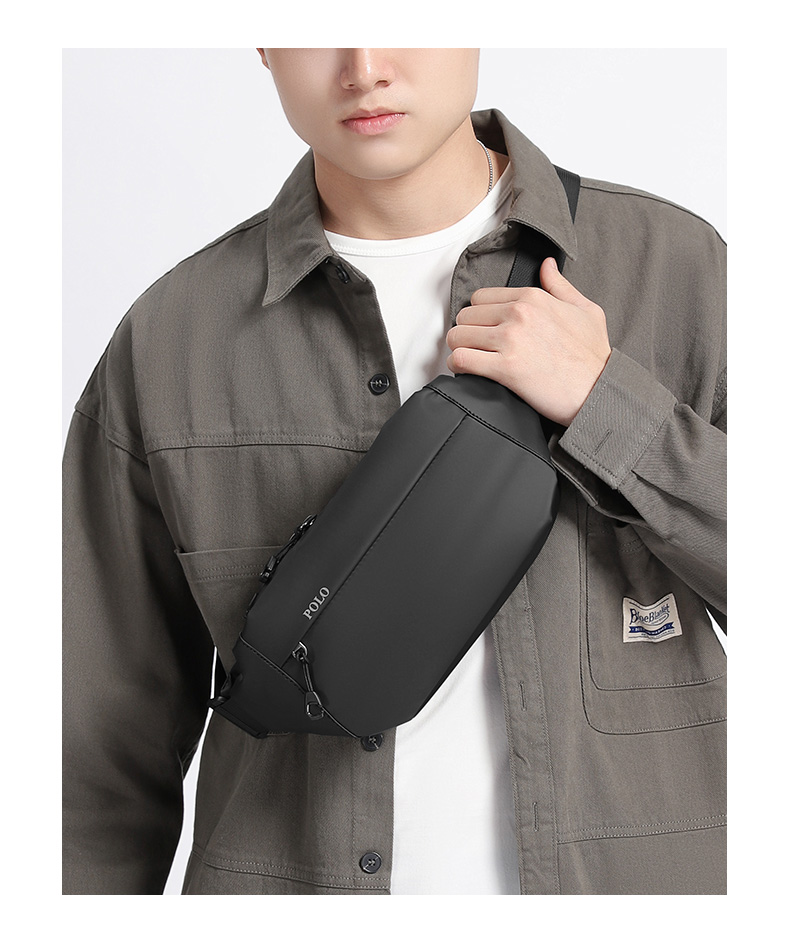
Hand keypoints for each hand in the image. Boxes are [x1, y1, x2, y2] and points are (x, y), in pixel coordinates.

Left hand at [445, 256, 611, 426]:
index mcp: (532, 297)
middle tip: (475, 345)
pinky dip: (457, 365)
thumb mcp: (586, 310)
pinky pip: (461, 359)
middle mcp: (518, 314)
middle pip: (466, 316)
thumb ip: (560, 286)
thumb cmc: (594, 356)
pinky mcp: (504, 368)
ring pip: (458, 336)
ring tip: (469, 358)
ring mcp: (510, 340)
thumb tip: (547, 265)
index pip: (481, 297)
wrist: (599, 390)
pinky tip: (465, 370)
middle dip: (467, 331)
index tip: (483, 328)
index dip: (479, 315)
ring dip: (459, 348)